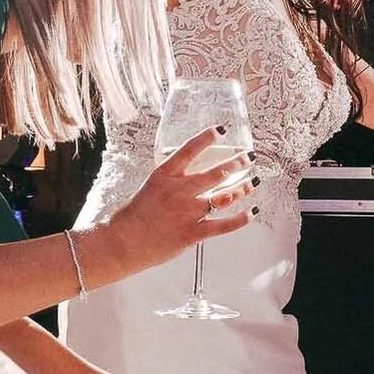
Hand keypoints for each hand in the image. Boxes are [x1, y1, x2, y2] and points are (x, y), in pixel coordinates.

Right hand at [95, 128, 254, 281]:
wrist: (122, 243)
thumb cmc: (131, 217)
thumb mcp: (149, 188)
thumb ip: (170, 183)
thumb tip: (190, 182)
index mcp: (164, 175)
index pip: (189, 149)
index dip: (207, 138)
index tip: (220, 130)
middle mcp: (179, 191)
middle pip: (216, 173)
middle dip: (236, 164)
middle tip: (247, 158)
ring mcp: (188, 212)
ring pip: (224, 197)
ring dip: (241, 189)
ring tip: (252, 182)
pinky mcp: (193, 232)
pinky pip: (224, 225)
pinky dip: (241, 219)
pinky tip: (251, 212)